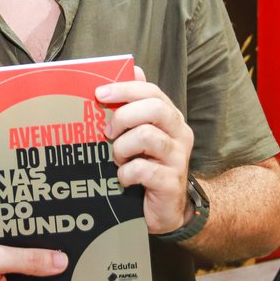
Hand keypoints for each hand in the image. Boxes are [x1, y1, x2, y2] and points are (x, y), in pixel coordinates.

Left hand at [96, 67, 194, 234]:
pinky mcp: (171, 182)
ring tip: (118, 160)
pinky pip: (143, 170)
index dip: (125, 89)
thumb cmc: (150, 167)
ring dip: (122, 149)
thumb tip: (134, 69)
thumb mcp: (142, 134)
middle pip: (155, 109)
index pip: (153, 92)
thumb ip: (137, 105)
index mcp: (171, 119)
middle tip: (108, 132)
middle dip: (124, 117)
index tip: (99, 94)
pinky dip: (126, 174)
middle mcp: (180, 134)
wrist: (168, 210)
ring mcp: (178, 159)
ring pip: (147, 137)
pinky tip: (124, 179)